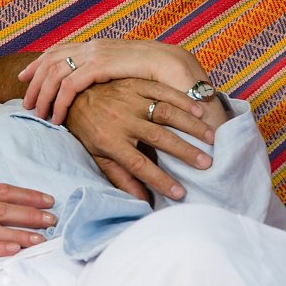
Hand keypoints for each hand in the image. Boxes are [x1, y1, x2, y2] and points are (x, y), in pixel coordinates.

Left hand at [19, 39, 207, 124]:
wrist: (178, 68)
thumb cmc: (156, 76)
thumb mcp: (124, 73)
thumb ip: (107, 76)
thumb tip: (93, 88)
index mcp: (97, 45)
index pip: (58, 51)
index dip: (38, 63)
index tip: (24, 77)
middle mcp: (92, 46)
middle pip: (50, 60)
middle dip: (34, 81)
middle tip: (25, 103)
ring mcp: (95, 54)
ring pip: (54, 73)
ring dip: (43, 95)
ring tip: (38, 115)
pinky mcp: (100, 65)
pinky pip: (69, 85)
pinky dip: (59, 102)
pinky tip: (57, 117)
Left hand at [63, 78, 216, 200]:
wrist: (74, 95)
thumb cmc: (89, 130)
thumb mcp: (98, 156)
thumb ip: (121, 177)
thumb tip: (142, 201)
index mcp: (110, 141)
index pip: (139, 165)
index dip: (160, 180)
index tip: (181, 193)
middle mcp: (121, 120)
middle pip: (158, 137)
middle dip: (184, 151)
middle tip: (207, 163)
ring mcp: (130, 100)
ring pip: (165, 112)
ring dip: (190, 125)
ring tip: (211, 137)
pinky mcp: (135, 84)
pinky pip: (162, 90)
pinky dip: (182, 100)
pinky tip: (200, 110)